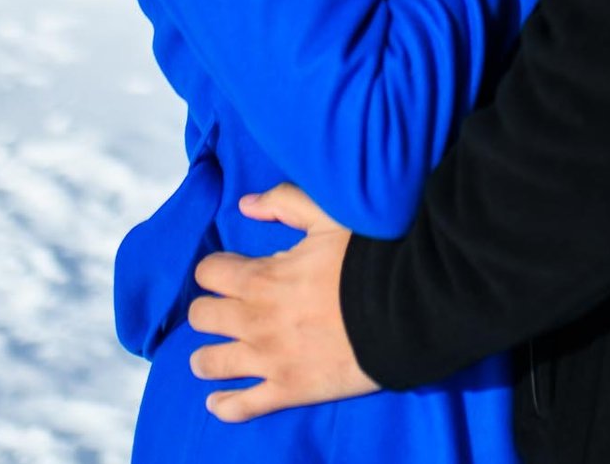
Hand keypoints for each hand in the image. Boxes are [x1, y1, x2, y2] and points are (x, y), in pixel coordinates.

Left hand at [187, 183, 380, 421]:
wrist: (407, 310)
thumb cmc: (370, 259)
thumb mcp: (330, 216)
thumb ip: (285, 202)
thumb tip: (246, 204)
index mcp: (261, 277)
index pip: (208, 272)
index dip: (215, 270)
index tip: (226, 273)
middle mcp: (254, 319)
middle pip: (202, 316)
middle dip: (208, 311)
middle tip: (221, 312)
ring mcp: (268, 359)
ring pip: (210, 362)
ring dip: (206, 357)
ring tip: (209, 358)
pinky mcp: (288, 390)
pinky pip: (240, 406)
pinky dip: (224, 405)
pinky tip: (218, 402)